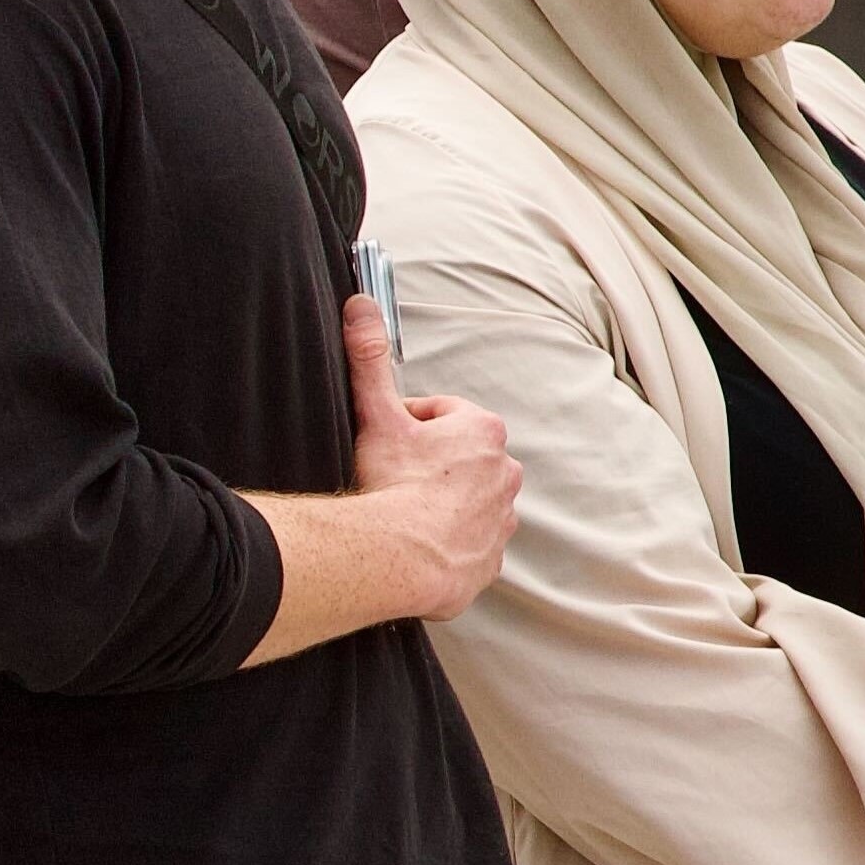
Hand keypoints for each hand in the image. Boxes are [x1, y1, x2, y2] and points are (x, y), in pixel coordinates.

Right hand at [345, 295, 518, 619]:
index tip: (385, 443)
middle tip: (391, 478)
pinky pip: (469, 541)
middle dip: (428, 464)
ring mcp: (502, 517)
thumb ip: (369, 358)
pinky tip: (417, 543)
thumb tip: (360, 306)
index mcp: (482, 430)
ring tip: (402, 512)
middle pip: (457, 458)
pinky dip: (447, 541)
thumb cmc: (393, 484)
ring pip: (467, 500)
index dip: (406, 425)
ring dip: (440, 503)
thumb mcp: (377, 414)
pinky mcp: (492, 557)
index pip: (440, 414)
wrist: (401, 558)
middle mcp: (504, 471)